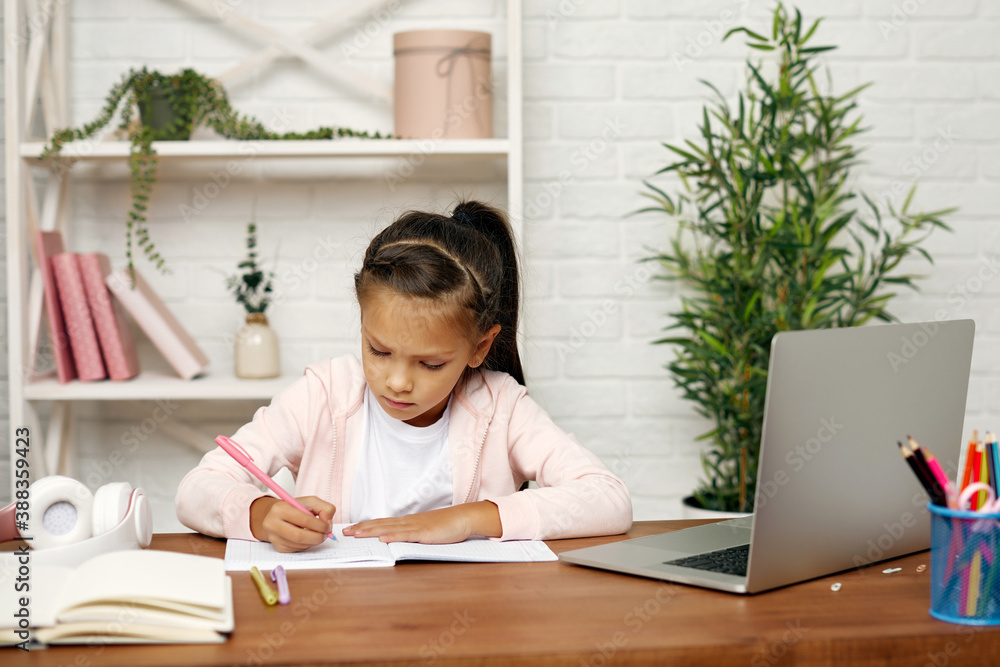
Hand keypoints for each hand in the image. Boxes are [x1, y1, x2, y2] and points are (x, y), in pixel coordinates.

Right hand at [250, 496, 334, 552]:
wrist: (276, 516)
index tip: (328, 526)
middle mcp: (273, 524)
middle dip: (317, 537)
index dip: (320, 525)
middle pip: (299, 536)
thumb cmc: (295, 508)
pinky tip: (307, 538)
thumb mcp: (310, 502)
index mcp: (281, 508)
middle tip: (325, 535)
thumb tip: (328, 523)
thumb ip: (324, 508)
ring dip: (313, 542)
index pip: (304, 520)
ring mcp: (274, 538)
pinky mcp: (278, 548)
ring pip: (299, 545)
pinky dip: (307, 545)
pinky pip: (297, 550)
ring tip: (317, 534)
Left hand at [343, 501, 501, 543]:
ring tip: (356, 534)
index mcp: (407, 522)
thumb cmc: (446, 525)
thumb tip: (395, 540)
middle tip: (345, 533)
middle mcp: (408, 522)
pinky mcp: (425, 533)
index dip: (365, 526)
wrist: (463, 518)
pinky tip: (382, 538)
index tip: (350, 529)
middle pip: (380, 524)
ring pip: (389, 528)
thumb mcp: (425, 530)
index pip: (382, 523)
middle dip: (361, 528)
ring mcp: (416, 527)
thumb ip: (411, 534)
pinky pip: (406, 535)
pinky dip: (393, 536)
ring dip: (371, 531)